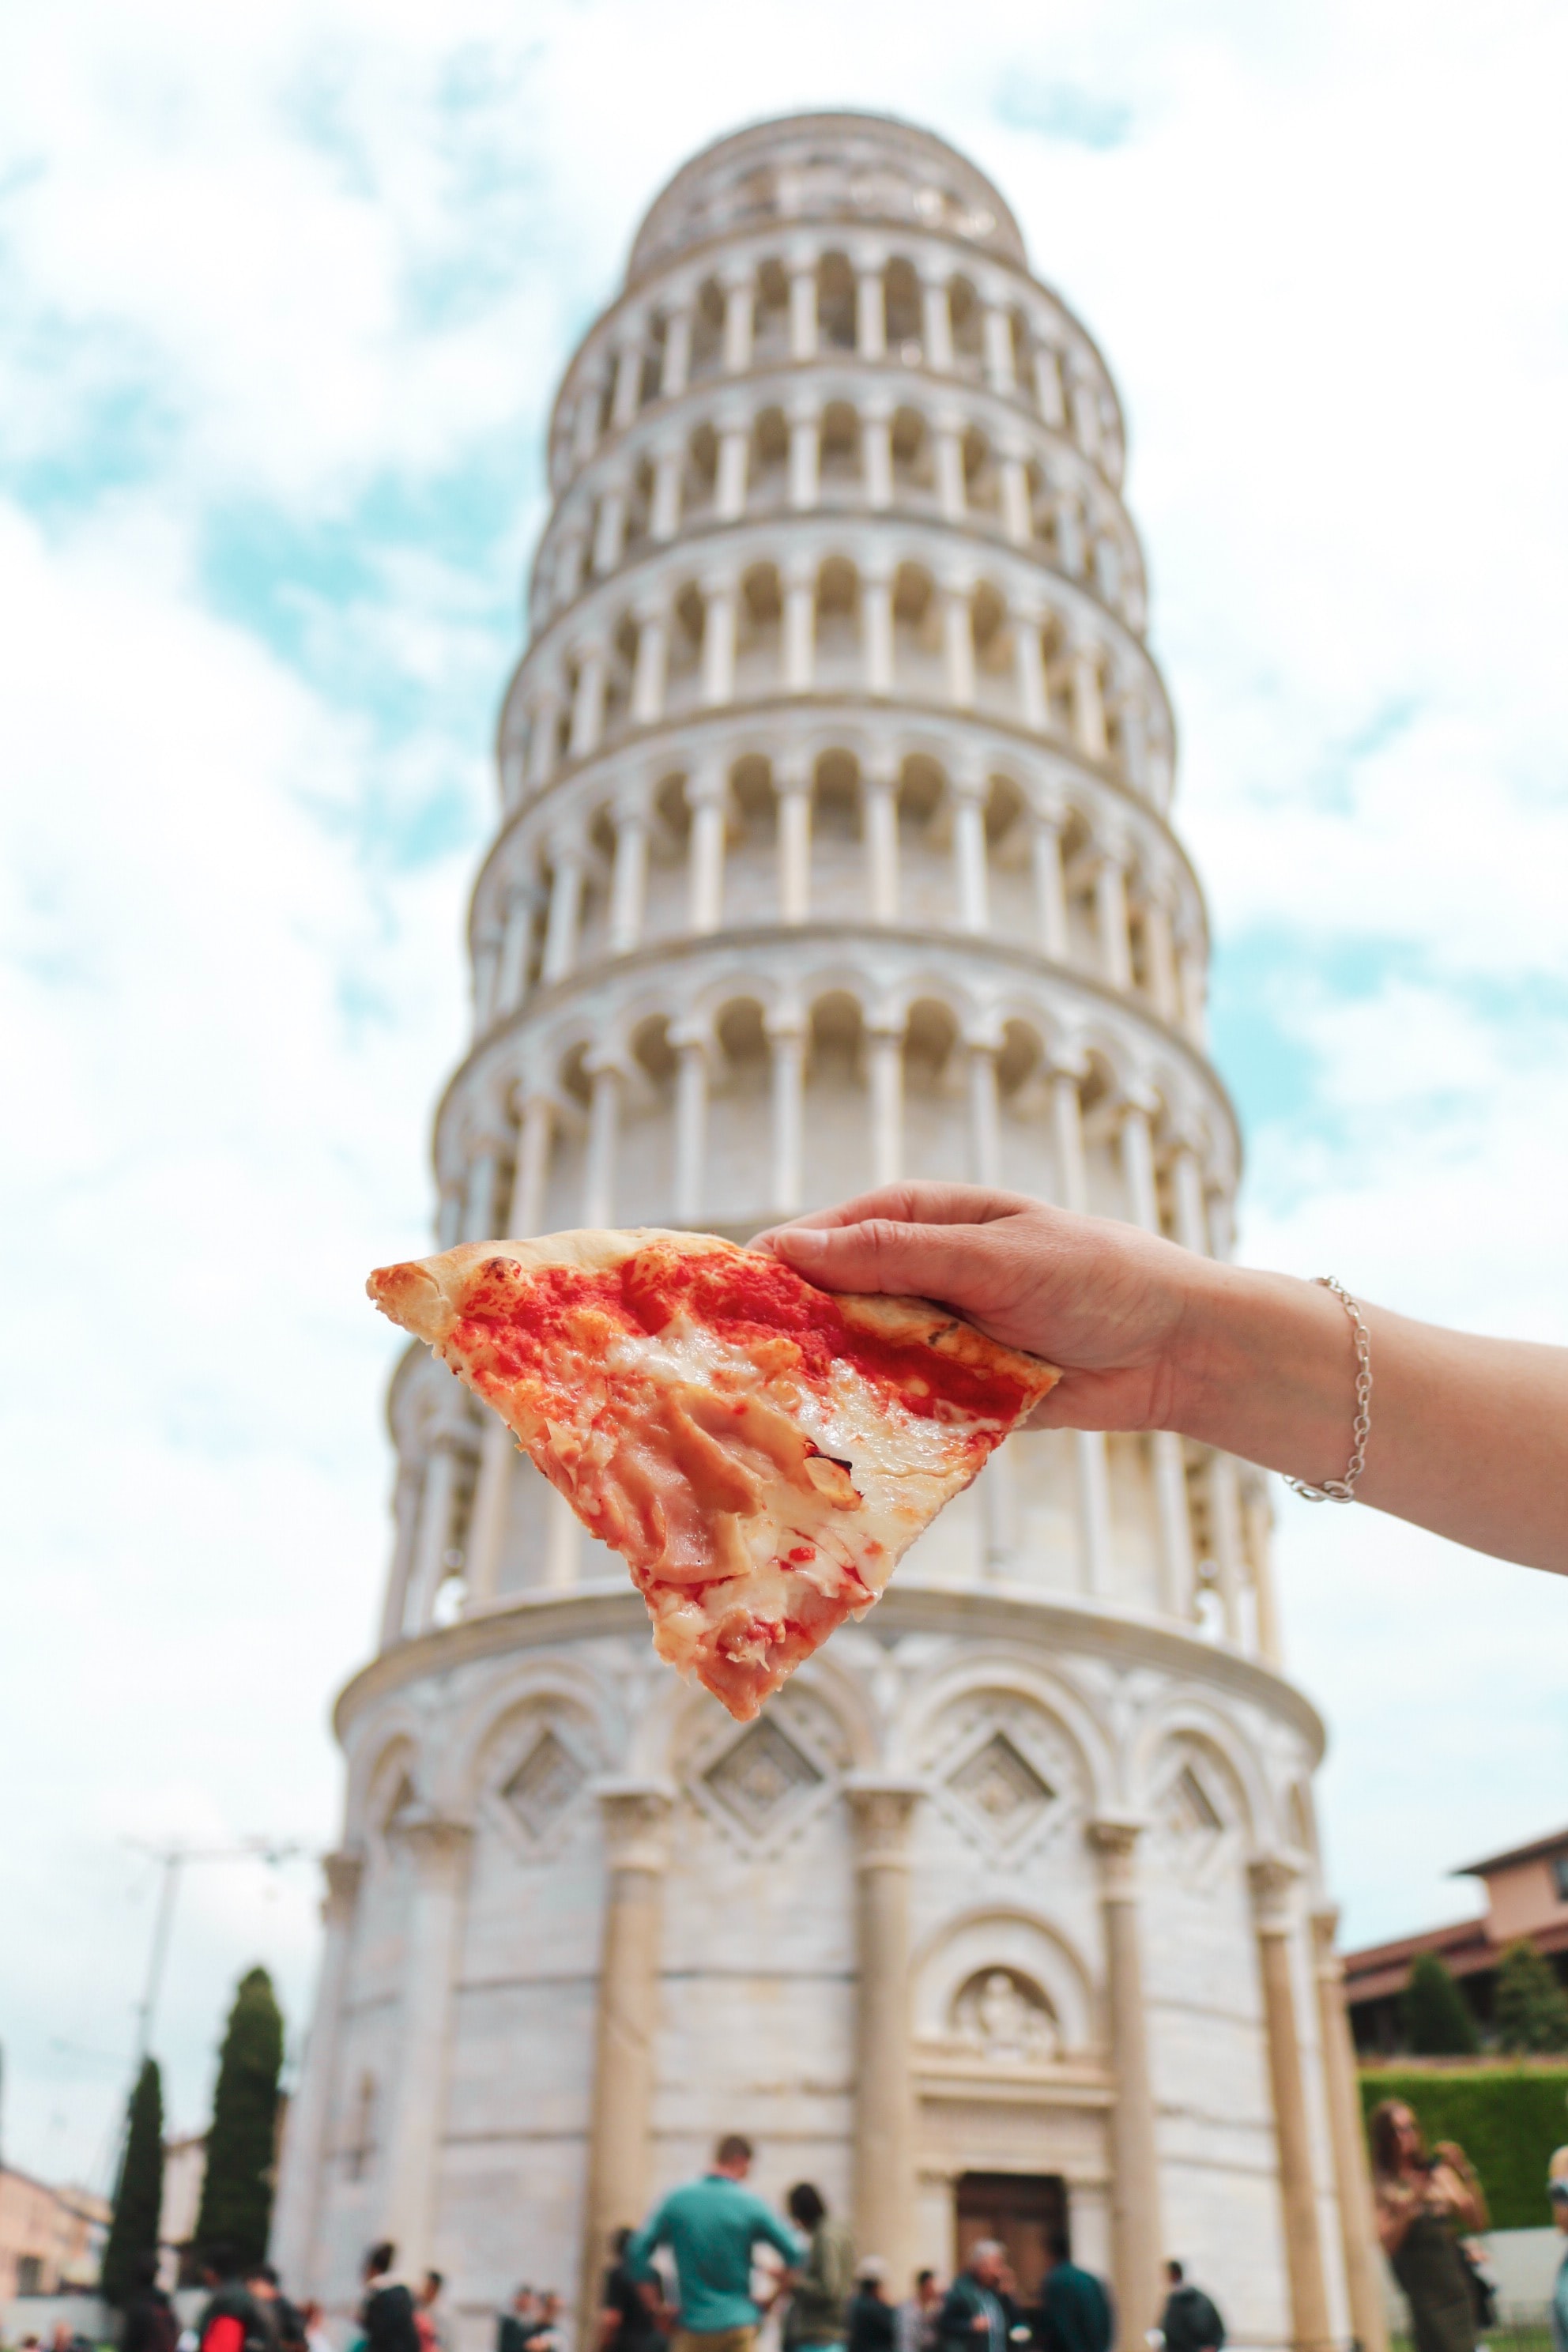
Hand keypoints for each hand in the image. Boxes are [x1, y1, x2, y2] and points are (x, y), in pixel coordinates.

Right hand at [757, 1183, 1206, 1432]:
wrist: (1179, 1348)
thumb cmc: (1096, 1276)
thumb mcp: (993, 1256)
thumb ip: (897, 1254)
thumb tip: (794, 1248)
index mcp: (925, 1219)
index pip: (828, 1236)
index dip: (776, 1266)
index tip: (723, 1301)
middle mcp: (921, 1275)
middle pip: (833, 1303)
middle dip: (791, 1335)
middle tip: (736, 1372)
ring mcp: (936, 1336)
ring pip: (860, 1362)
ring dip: (828, 1387)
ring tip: (773, 1419)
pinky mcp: (956, 1394)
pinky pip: (900, 1409)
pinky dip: (874, 1427)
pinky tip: (836, 1452)